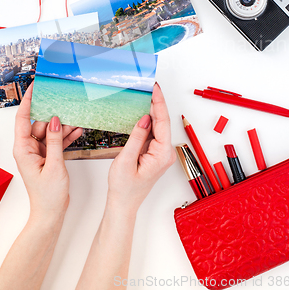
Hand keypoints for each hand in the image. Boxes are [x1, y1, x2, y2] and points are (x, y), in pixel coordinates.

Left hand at [13, 83, 82, 221]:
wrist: (51, 212)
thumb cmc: (48, 195)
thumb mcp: (54, 165)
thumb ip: (54, 140)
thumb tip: (55, 120)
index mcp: (23, 149)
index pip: (23, 118)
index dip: (28, 101)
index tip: (35, 87)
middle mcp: (29, 148)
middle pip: (40, 123)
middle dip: (54, 114)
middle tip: (66, 103)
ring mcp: (38, 152)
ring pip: (50, 131)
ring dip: (63, 126)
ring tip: (77, 118)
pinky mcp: (48, 156)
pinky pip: (56, 141)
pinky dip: (66, 136)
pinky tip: (78, 130)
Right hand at [106, 82, 175, 214]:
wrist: (123, 204)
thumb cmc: (124, 188)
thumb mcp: (126, 160)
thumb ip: (137, 137)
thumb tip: (145, 118)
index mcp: (162, 155)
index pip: (162, 122)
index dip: (158, 103)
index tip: (155, 88)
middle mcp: (165, 153)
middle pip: (163, 122)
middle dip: (156, 103)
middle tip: (150, 86)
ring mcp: (161, 153)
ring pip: (158, 126)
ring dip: (152, 111)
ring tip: (146, 94)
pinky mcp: (155, 153)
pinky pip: (154, 132)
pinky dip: (149, 121)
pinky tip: (143, 111)